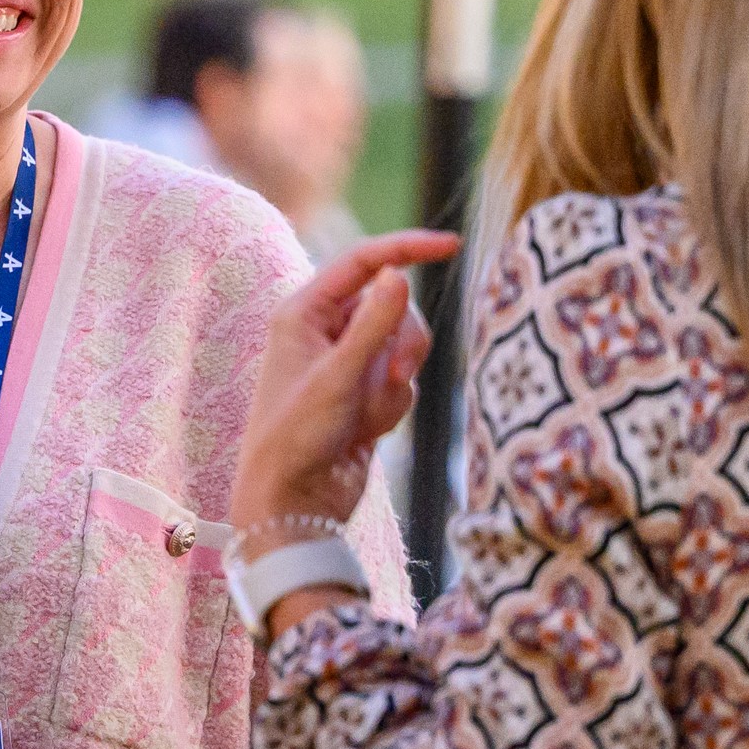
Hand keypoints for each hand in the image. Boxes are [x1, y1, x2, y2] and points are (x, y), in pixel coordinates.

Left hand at [233, 230, 458, 540]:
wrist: (295, 503)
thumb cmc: (298, 437)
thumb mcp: (339, 376)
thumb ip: (375, 324)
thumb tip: (399, 273)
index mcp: (304, 312)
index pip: (364, 261)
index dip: (408, 248)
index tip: (452, 245)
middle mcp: (325, 330)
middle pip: (395, 305)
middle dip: (403, 341)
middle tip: (393, 375)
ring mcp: (348, 361)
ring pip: (405, 344)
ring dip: (397, 380)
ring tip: (368, 414)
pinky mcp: (365, 391)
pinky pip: (403, 380)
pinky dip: (393, 406)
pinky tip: (367, 431)